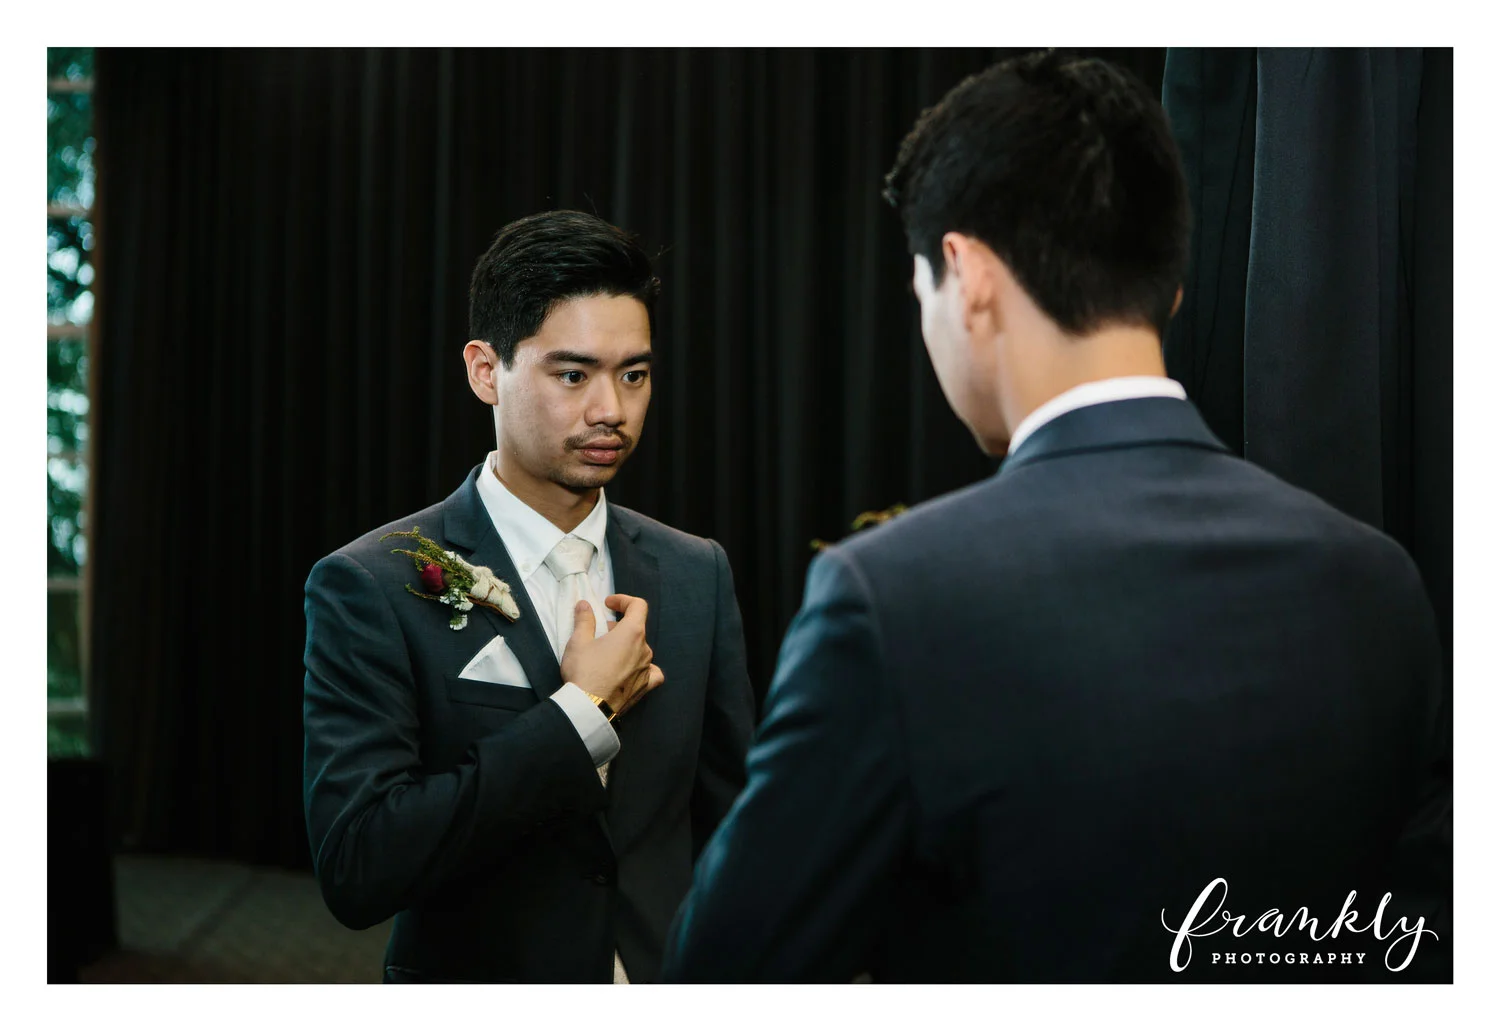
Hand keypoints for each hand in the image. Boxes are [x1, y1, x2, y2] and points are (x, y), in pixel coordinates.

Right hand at [559, 593, 663, 716]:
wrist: (589, 708)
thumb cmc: (584, 671)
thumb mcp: (578, 641)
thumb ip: (584, 620)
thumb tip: (584, 604)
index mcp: (632, 632)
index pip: (638, 606)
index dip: (624, 600)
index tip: (608, 604)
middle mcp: (645, 649)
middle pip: (636, 629)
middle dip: (619, 626)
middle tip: (600, 633)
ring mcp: (647, 669)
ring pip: (640, 649)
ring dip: (626, 646)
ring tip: (608, 654)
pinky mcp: (645, 687)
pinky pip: (651, 672)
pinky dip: (643, 667)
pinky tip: (633, 670)